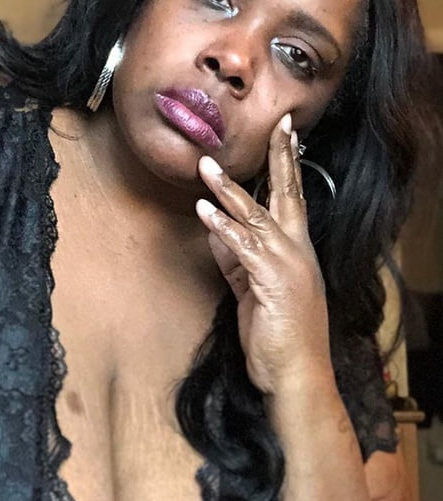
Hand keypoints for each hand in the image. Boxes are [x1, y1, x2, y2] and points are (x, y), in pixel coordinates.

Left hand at [195, 113, 333, 395]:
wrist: (295, 375)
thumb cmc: (277, 336)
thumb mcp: (252, 291)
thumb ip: (235, 260)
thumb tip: (215, 229)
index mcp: (296, 252)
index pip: (293, 199)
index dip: (289, 166)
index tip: (287, 134)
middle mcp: (297, 252)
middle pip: (288, 195)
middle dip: (281, 158)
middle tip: (279, 125)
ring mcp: (287, 265)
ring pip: (256, 216)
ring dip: (228, 190)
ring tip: (206, 165)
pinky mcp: (271, 281)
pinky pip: (241, 246)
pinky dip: (221, 226)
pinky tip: (204, 210)